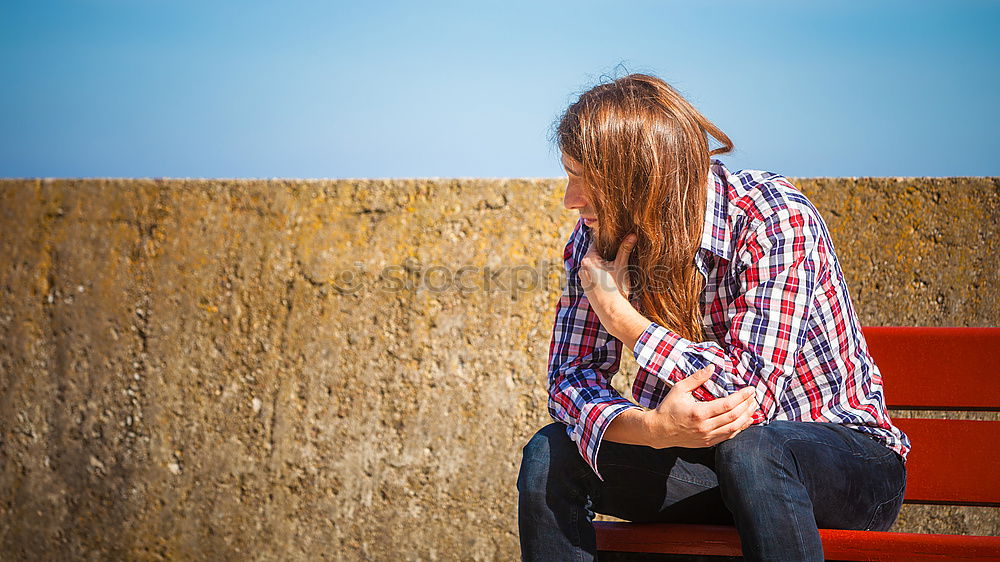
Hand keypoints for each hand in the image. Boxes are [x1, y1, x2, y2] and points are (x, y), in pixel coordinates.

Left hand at [579, 233, 636, 314]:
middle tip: (617, 252)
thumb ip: (625, 249)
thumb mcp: (622, 266)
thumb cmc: (616, 288)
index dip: (607, 241)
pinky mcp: (586, 288)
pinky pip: (592, 276)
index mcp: (588, 260)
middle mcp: (582, 268)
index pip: (596, 243)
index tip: (615, 240)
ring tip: (614, 266)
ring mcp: (583, 279)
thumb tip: (633, 235)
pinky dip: (599, 274)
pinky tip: (610, 278)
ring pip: (593, 266)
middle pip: (594, 255)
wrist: (611, 311)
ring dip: (602, 264)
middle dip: (605, 253)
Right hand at [642, 367, 758, 448]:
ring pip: (733, 428)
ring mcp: (707, 437)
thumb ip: (696, 378)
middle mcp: (705, 427)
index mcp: (699, 412)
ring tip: (753, 407)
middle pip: (734, 417)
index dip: (742, 397)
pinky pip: (728, 436)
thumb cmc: (668, 408)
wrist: (658, 431)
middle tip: (754, 396)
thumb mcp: (679, 389)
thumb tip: (712, 367)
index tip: (751, 389)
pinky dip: (739, 428)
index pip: (727, 405)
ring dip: (746, 417)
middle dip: (747, 406)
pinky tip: (745, 421)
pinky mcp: (707, 443)